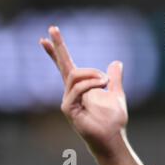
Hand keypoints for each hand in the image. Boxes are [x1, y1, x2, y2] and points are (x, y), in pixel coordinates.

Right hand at [40, 26, 127, 156]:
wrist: (114, 136)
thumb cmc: (114, 119)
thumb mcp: (116, 93)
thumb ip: (115, 78)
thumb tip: (116, 63)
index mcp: (81, 86)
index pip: (66, 66)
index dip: (57, 51)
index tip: (47, 36)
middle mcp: (72, 91)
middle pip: (62, 65)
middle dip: (58, 46)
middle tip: (52, 29)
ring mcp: (68, 99)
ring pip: (75, 75)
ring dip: (93, 74)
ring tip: (106, 81)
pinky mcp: (69, 108)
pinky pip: (78, 89)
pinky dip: (92, 84)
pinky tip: (103, 85)